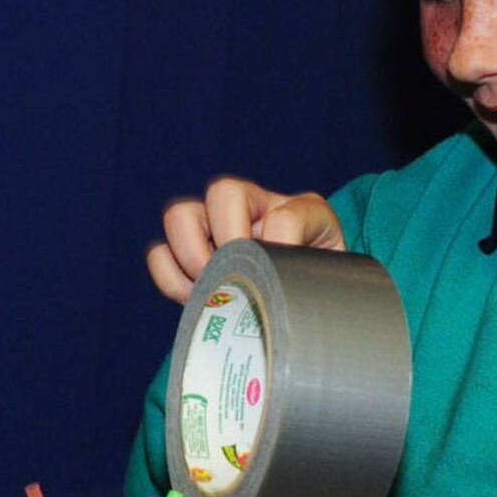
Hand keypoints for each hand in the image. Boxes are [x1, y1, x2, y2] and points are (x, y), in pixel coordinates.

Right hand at [147, 177, 344, 302]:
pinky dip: (171, 278)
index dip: (279, 245)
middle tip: (238, 277)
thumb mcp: (336, 280)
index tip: (286, 276)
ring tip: (212, 290)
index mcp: (298, 210)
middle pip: (222, 191)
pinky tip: (196, 299)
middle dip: (227, 240)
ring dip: (191, 257)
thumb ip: (322, 280)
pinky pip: (160, 253)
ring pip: (179, 215)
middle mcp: (253, 209)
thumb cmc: (324, 290)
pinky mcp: (190, 253)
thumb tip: (281, 295)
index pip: (284, 215)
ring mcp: (215, 227)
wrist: (309, 305)